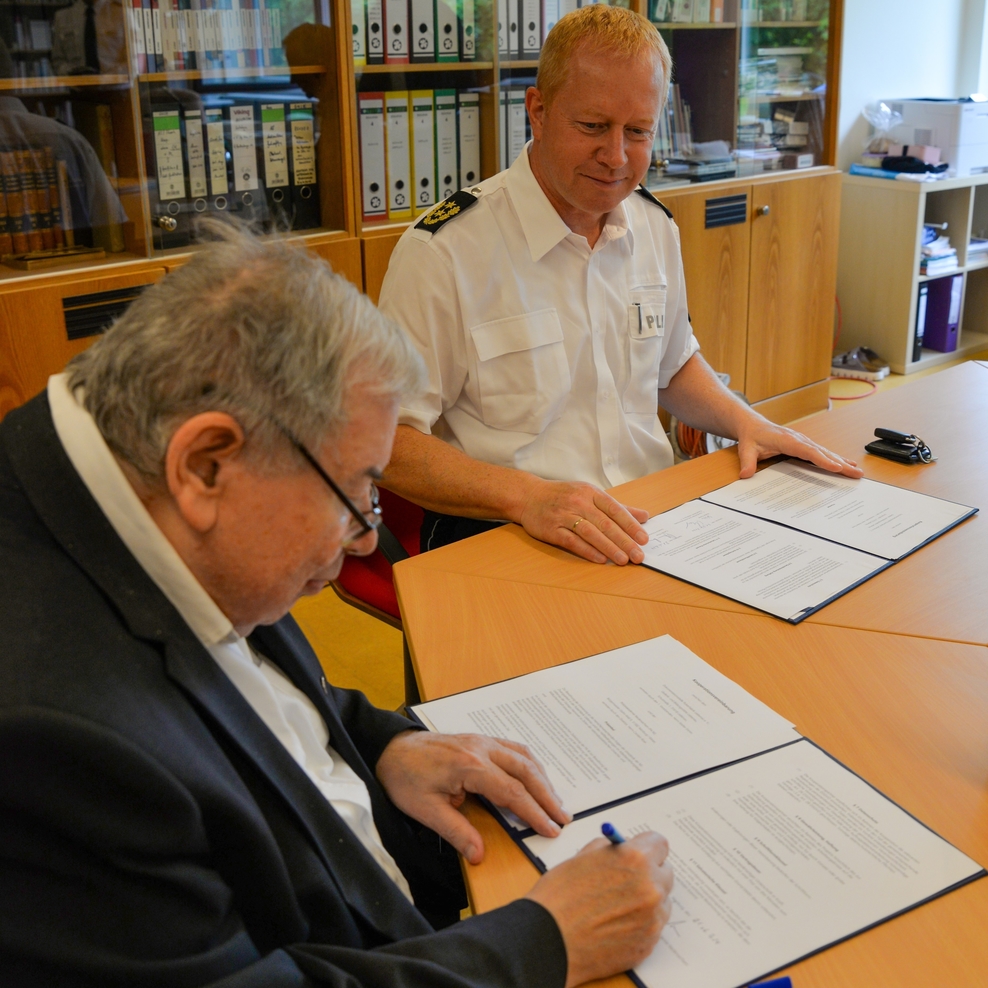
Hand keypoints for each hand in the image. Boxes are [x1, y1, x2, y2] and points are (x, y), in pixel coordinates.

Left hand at [376, 731, 570, 863]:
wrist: (390, 750)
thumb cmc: (405, 778)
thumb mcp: (425, 810)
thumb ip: (456, 831)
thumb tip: (479, 854)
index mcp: (469, 765)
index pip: (512, 791)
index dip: (534, 812)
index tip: (551, 829)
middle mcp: (481, 748)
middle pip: (526, 770)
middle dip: (547, 795)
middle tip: (563, 818)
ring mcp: (482, 740)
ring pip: (523, 756)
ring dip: (542, 778)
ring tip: (555, 802)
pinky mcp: (480, 739)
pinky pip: (514, 749)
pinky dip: (530, 765)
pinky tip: (535, 779)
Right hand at [517, 479, 648, 564]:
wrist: (529, 496)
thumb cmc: (563, 496)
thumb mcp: (590, 495)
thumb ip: (617, 507)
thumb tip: (644, 516)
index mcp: (590, 493)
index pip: (615, 510)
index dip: (631, 525)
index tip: (643, 539)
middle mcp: (578, 502)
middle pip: (605, 524)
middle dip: (624, 541)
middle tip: (638, 555)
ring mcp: (564, 515)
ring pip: (590, 533)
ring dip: (609, 548)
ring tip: (623, 560)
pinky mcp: (552, 529)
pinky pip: (572, 541)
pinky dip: (587, 550)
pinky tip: (600, 559)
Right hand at [526, 832, 673, 987]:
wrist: (548, 938)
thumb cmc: (560, 896)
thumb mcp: (584, 856)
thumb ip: (612, 850)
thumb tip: (624, 850)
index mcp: (635, 859)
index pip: (659, 844)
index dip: (646, 847)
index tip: (640, 852)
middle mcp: (650, 888)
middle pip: (665, 873)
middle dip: (649, 873)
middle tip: (627, 880)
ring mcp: (652, 919)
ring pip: (661, 901)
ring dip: (646, 900)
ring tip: (616, 906)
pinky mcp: (648, 944)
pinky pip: (652, 926)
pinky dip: (639, 923)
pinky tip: (614, 924)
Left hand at [735, 418, 862, 479]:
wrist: (752, 425)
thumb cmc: (751, 437)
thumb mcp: (746, 449)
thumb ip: (747, 462)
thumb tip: (745, 475)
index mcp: (787, 440)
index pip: (808, 451)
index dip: (823, 460)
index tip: (837, 467)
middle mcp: (799, 439)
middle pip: (823, 452)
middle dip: (841, 463)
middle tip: (856, 473)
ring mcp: (803, 441)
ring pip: (825, 452)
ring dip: (842, 461)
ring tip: (857, 471)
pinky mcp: (804, 444)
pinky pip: (821, 452)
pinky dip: (835, 458)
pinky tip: (846, 464)